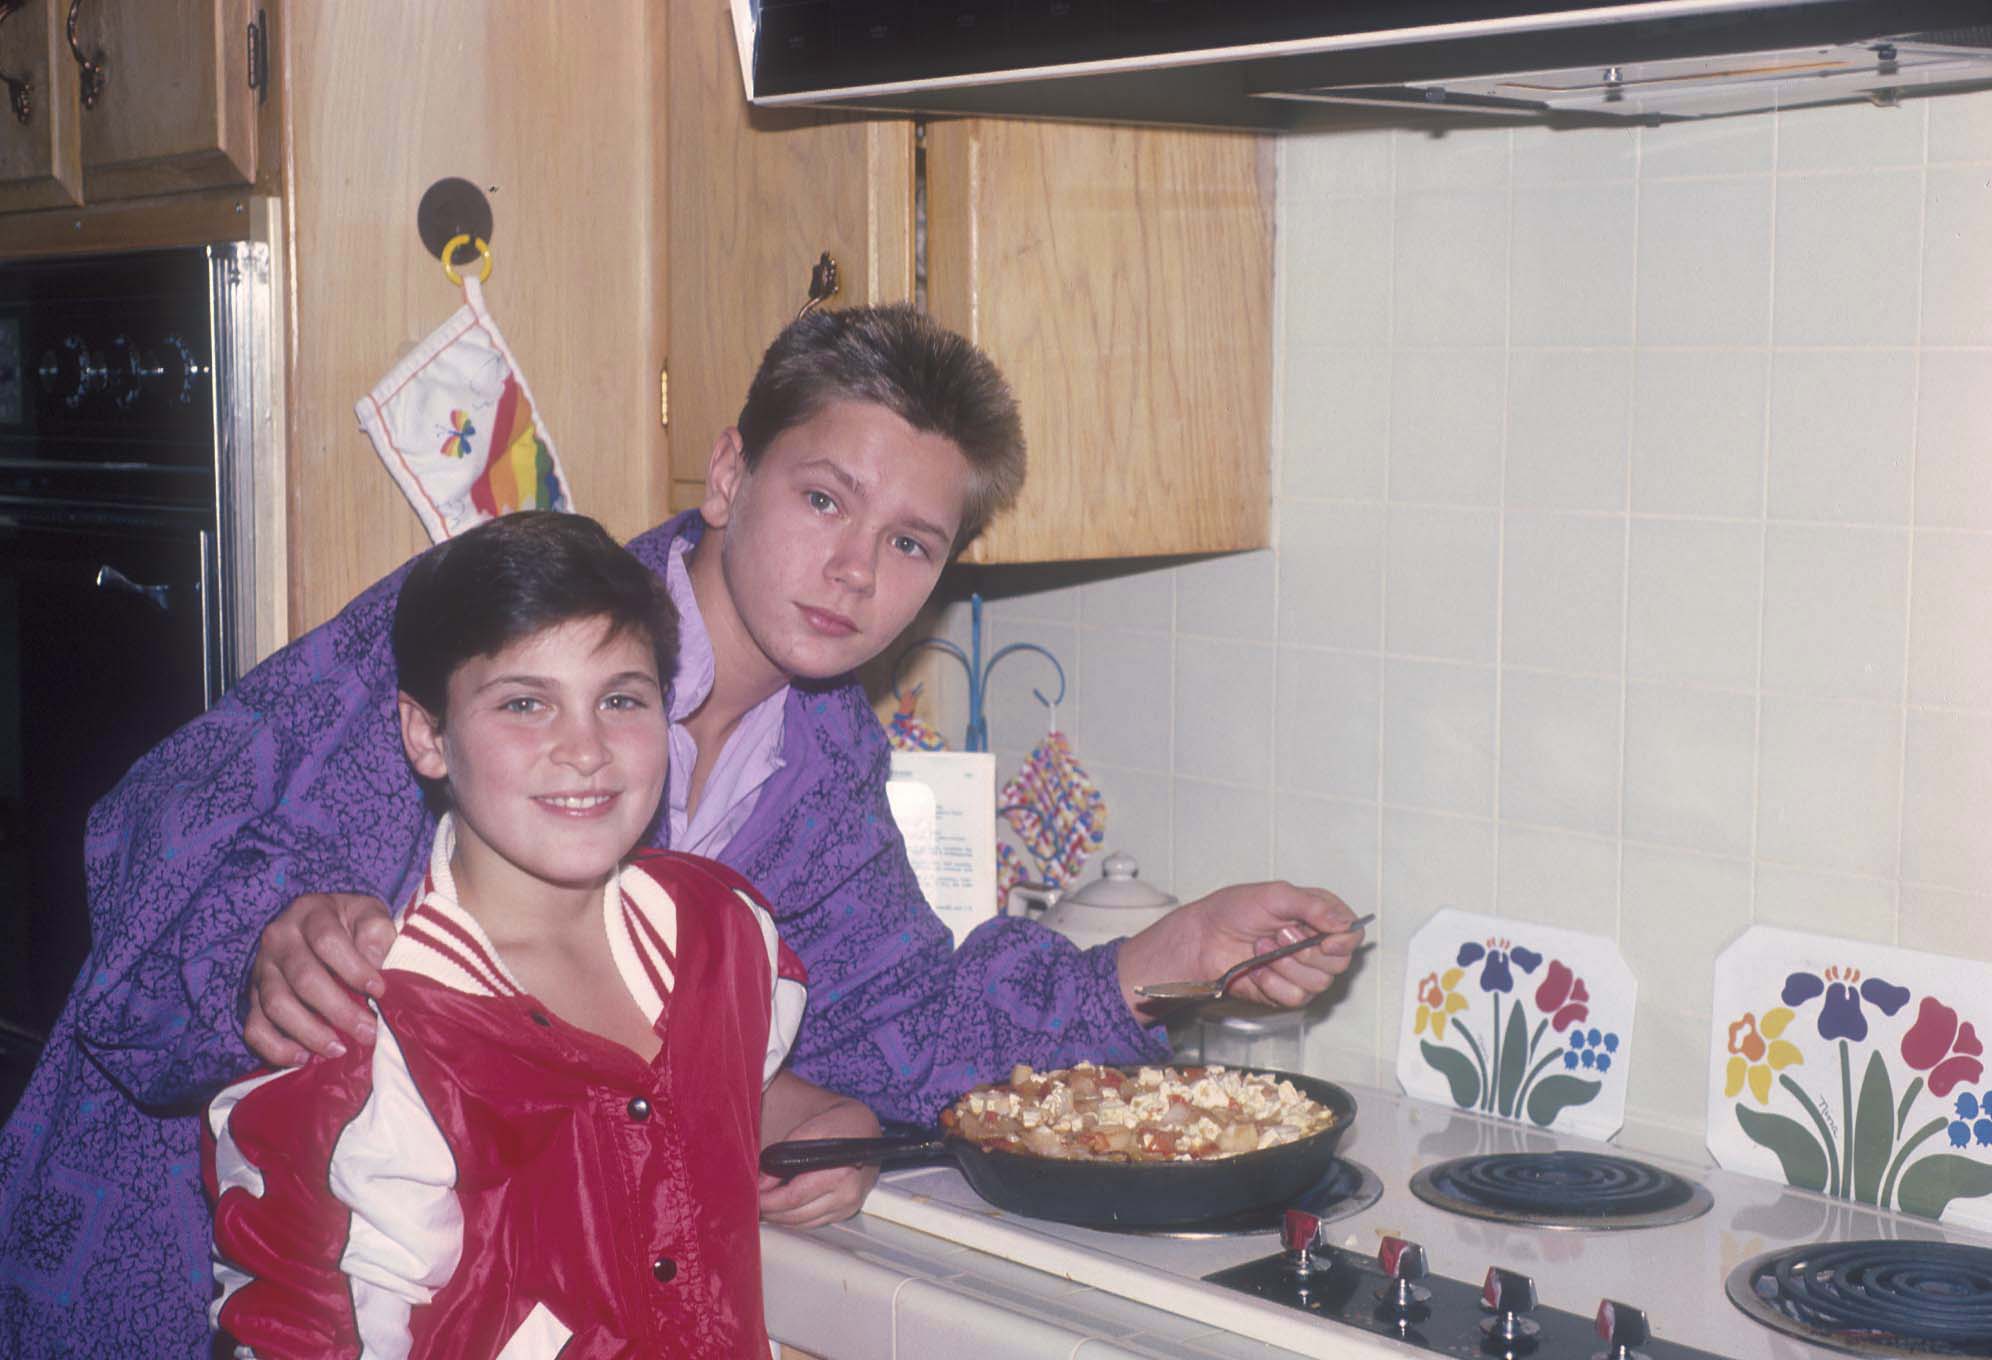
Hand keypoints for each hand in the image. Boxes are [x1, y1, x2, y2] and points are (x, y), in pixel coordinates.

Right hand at [243, 893, 394, 1065]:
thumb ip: (377, 932)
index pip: (327, 941)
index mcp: (310, 913)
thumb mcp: (369, 914)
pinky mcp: (253, 997)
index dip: (354, 968)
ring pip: (276, 1005)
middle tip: (367, 1032)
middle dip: (338, 1010)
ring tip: (339, 1050)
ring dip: (309, 1032)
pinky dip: (276, 1047)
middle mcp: (279, 939)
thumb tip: (376, 962)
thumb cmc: (352, 924)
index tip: (380, 991)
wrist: (321, 926)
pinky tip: (303, 1058)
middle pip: (303, 978)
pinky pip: (254, 1027)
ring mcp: (262, 969)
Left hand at [759, 1088, 880, 1228]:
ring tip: (765, 1206)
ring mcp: (849, 1207)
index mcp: (840, 1174)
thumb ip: (783, 1155)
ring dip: (781, 1218)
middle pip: (798, 1215)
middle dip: (772, 1211)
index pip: (795, 1197)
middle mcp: (847, 1195)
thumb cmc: (839, 1125)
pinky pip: (815, 1222)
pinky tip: (783, 1209)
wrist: (864, 1127)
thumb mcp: (808, 1131)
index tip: (754, 1196)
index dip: (770, 1200)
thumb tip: (763, 1183)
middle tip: (753, 1203)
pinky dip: (796, 1218)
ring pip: (805, 1223)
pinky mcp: (847, 1212)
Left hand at [1117, 882, 1364, 1013]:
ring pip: (1319, 983)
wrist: (1203, 939)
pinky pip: (1296, 997)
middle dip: (1307, 949)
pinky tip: (1256, 969)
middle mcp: (1315, 945)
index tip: (1327, 938)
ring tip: (1261, 947)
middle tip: (1280, 933)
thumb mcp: (1275, 895)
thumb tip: (1344, 924)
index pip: (1352, 933)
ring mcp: (1302, 971)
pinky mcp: (1285, 993)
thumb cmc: (1233, 911)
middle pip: (1340, 962)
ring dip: (1285, 964)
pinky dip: (1273, 982)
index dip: (1344, 939)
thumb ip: (1313, 906)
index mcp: (1319, 917)